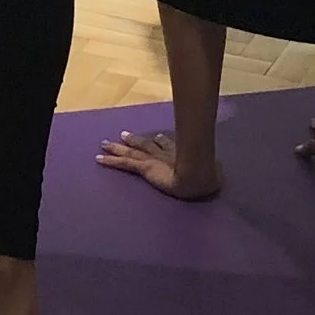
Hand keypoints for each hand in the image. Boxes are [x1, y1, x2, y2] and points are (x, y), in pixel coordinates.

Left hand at [96, 129, 221, 202]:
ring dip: (117, 147)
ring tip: (106, 143)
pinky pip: (123, 163)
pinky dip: (110, 160)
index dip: (161, 141)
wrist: (197, 178)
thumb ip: (211, 174)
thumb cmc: (207, 178)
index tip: (158, 138)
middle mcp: (164, 153)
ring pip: (131, 151)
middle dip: (135, 140)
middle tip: (124, 135)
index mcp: (180, 155)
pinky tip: (98, 158)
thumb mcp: (212, 175)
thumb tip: (216, 176)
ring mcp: (152, 159)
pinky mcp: (144, 167)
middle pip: (146, 145)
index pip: (168, 146)